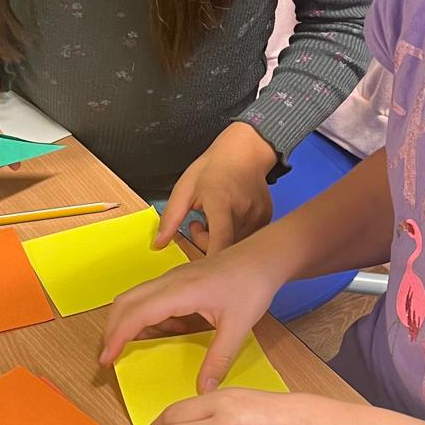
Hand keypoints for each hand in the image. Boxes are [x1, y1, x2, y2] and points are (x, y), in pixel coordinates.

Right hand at [101, 236, 288, 390]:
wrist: (263, 257)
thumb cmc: (252, 285)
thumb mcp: (239, 326)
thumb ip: (219, 359)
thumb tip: (203, 390)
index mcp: (180, 291)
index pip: (136, 313)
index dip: (117, 337)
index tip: (106, 359)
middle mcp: (170, 281)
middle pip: (125, 302)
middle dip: (112, 330)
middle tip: (109, 358)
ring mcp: (172, 279)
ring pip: (135, 298)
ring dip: (126, 322)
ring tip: (126, 350)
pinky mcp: (178, 281)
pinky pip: (150, 298)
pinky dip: (144, 317)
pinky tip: (160, 333)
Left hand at [155, 122, 276, 254]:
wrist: (246, 150)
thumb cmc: (215, 167)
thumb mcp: (185, 187)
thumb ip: (171, 218)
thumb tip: (158, 244)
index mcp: (221, 201)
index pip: (221, 239)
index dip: (213, 260)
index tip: (203, 274)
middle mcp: (243, 211)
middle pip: (225, 248)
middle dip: (207, 246)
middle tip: (197, 225)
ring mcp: (258, 216)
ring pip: (237, 247)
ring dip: (221, 241)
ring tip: (214, 220)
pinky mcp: (266, 220)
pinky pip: (247, 239)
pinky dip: (234, 236)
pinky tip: (229, 219)